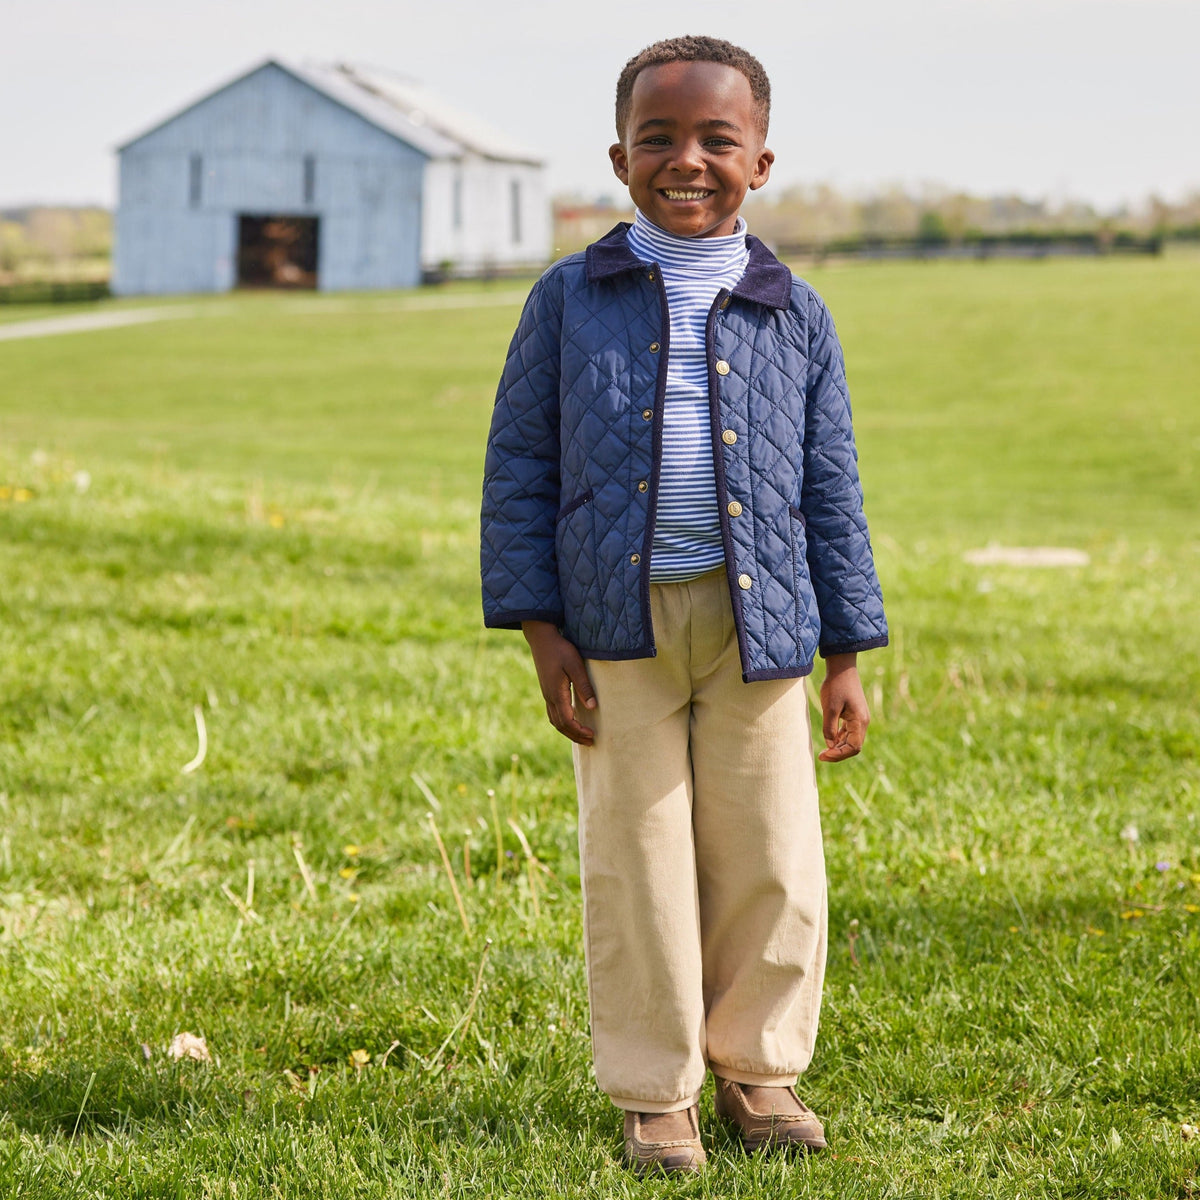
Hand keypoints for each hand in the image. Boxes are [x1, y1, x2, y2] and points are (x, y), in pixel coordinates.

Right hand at [521, 621, 597, 744]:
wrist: (541, 638)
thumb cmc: (560, 649)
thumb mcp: (575, 665)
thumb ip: (584, 686)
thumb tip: (592, 707)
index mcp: (556, 693)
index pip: (567, 720)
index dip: (579, 731)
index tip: (593, 735)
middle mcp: (549, 697)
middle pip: (560, 725)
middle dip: (575, 736)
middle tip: (591, 742)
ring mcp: (546, 694)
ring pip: (555, 720)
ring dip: (568, 731)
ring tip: (582, 736)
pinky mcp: (547, 690)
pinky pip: (553, 713)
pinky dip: (562, 722)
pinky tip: (571, 720)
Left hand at [818, 653, 869, 761]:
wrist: (842, 667)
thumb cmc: (836, 685)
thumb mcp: (829, 707)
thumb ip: (829, 728)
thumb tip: (830, 745)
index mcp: (860, 721)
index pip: (853, 747)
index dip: (839, 755)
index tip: (823, 755)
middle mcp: (863, 722)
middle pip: (854, 746)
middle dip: (838, 753)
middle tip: (821, 756)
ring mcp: (859, 718)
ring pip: (851, 740)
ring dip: (839, 747)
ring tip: (824, 751)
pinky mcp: (854, 714)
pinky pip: (849, 732)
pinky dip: (840, 739)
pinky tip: (830, 740)